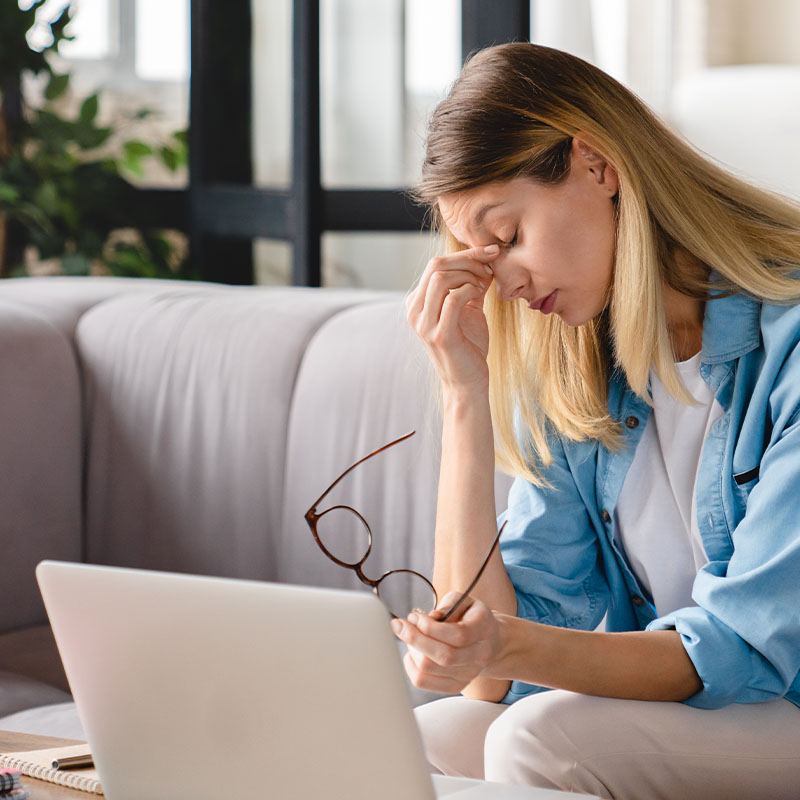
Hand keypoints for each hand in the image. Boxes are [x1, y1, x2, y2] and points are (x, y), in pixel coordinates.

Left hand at [391, 592, 501, 694]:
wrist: (489, 641)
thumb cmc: (471, 617)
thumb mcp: (464, 601)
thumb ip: (448, 604)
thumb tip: (429, 618)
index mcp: (483, 630)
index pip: (458, 635)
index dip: (430, 627)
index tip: (414, 616)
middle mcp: (479, 656)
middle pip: (444, 656)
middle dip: (414, 639)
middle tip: (400, 625)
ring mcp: (468, 674)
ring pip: (430, 670)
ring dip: (411, 650)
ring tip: (409, 636)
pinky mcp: (455, 686)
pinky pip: (424, 682)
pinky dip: (410, 666)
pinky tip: (411, 652)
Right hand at [405, 245, 498, 391]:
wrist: (467, 381)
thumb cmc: (468, 346)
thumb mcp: (468, 310)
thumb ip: (469, 286)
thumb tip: (485, 260)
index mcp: (417, 302)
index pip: (435, 264)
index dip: (465, 254)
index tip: (490, 252)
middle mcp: (414, 311)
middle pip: (436, 266)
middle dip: (468, 260)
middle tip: (490, 265)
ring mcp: (424, 324)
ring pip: (441, 278)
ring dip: (469, 275)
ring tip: (485, 283)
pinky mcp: (439, 335)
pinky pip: (452, 299)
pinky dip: (470, 290)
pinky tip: (481, 294)